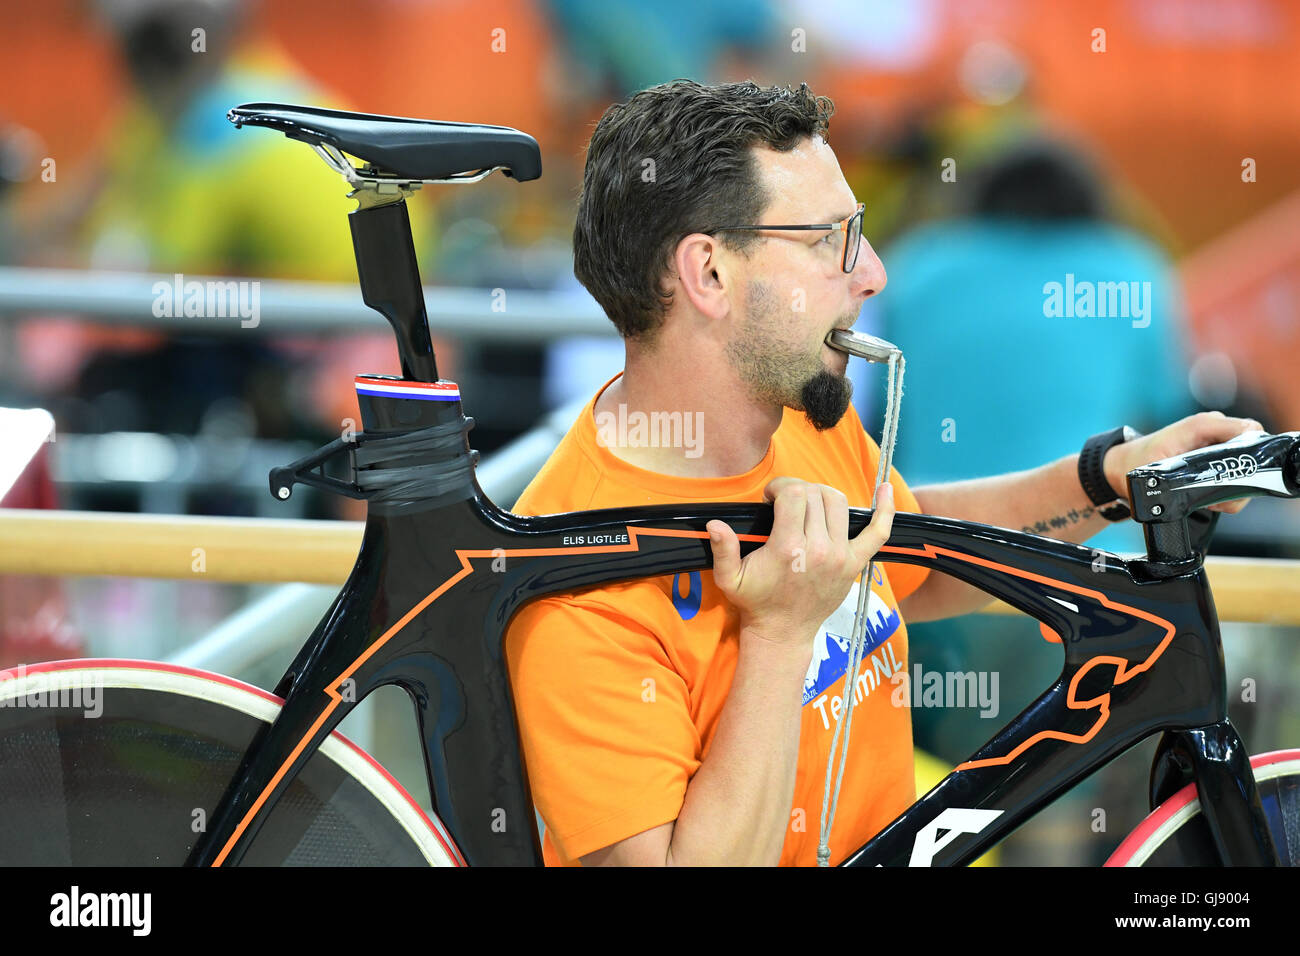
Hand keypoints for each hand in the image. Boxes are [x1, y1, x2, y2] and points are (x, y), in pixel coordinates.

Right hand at [705, 477, 894, 649]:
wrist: (783, 633)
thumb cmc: (756, 602)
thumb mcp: (729, 578)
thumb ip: (722, 549)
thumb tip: (714, 523)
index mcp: (789, 548)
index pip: (793, 494)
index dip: (779, 487)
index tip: (769, 497)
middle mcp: (819, 549)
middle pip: (814, 494)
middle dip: (796, 490)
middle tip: (784, 503)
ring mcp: (841, 556)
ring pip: (838, 502)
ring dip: (821, 495)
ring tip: (807, 504)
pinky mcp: (855, 563)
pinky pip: (877, 532)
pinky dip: (885, 510)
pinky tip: (887, 488)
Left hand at [1104, 411, 1265, 514]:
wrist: (1125, 468)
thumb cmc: (1139, 460)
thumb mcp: (1159, 463)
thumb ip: (1188, 466)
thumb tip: (1219, 475)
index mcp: (1203, 424)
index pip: (1249, 430)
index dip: (1252, 452)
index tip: (1239, 475)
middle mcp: (1215, 432)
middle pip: (1252, 452)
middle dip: (1242, 479)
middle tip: (1220, 495)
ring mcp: (1217, 446)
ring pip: (1246, 470)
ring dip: (1232, 490)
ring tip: (1209, 499)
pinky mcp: (1215, 460)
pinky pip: (1235, 478)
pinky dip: (1226, 494)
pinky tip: (1208, 500)